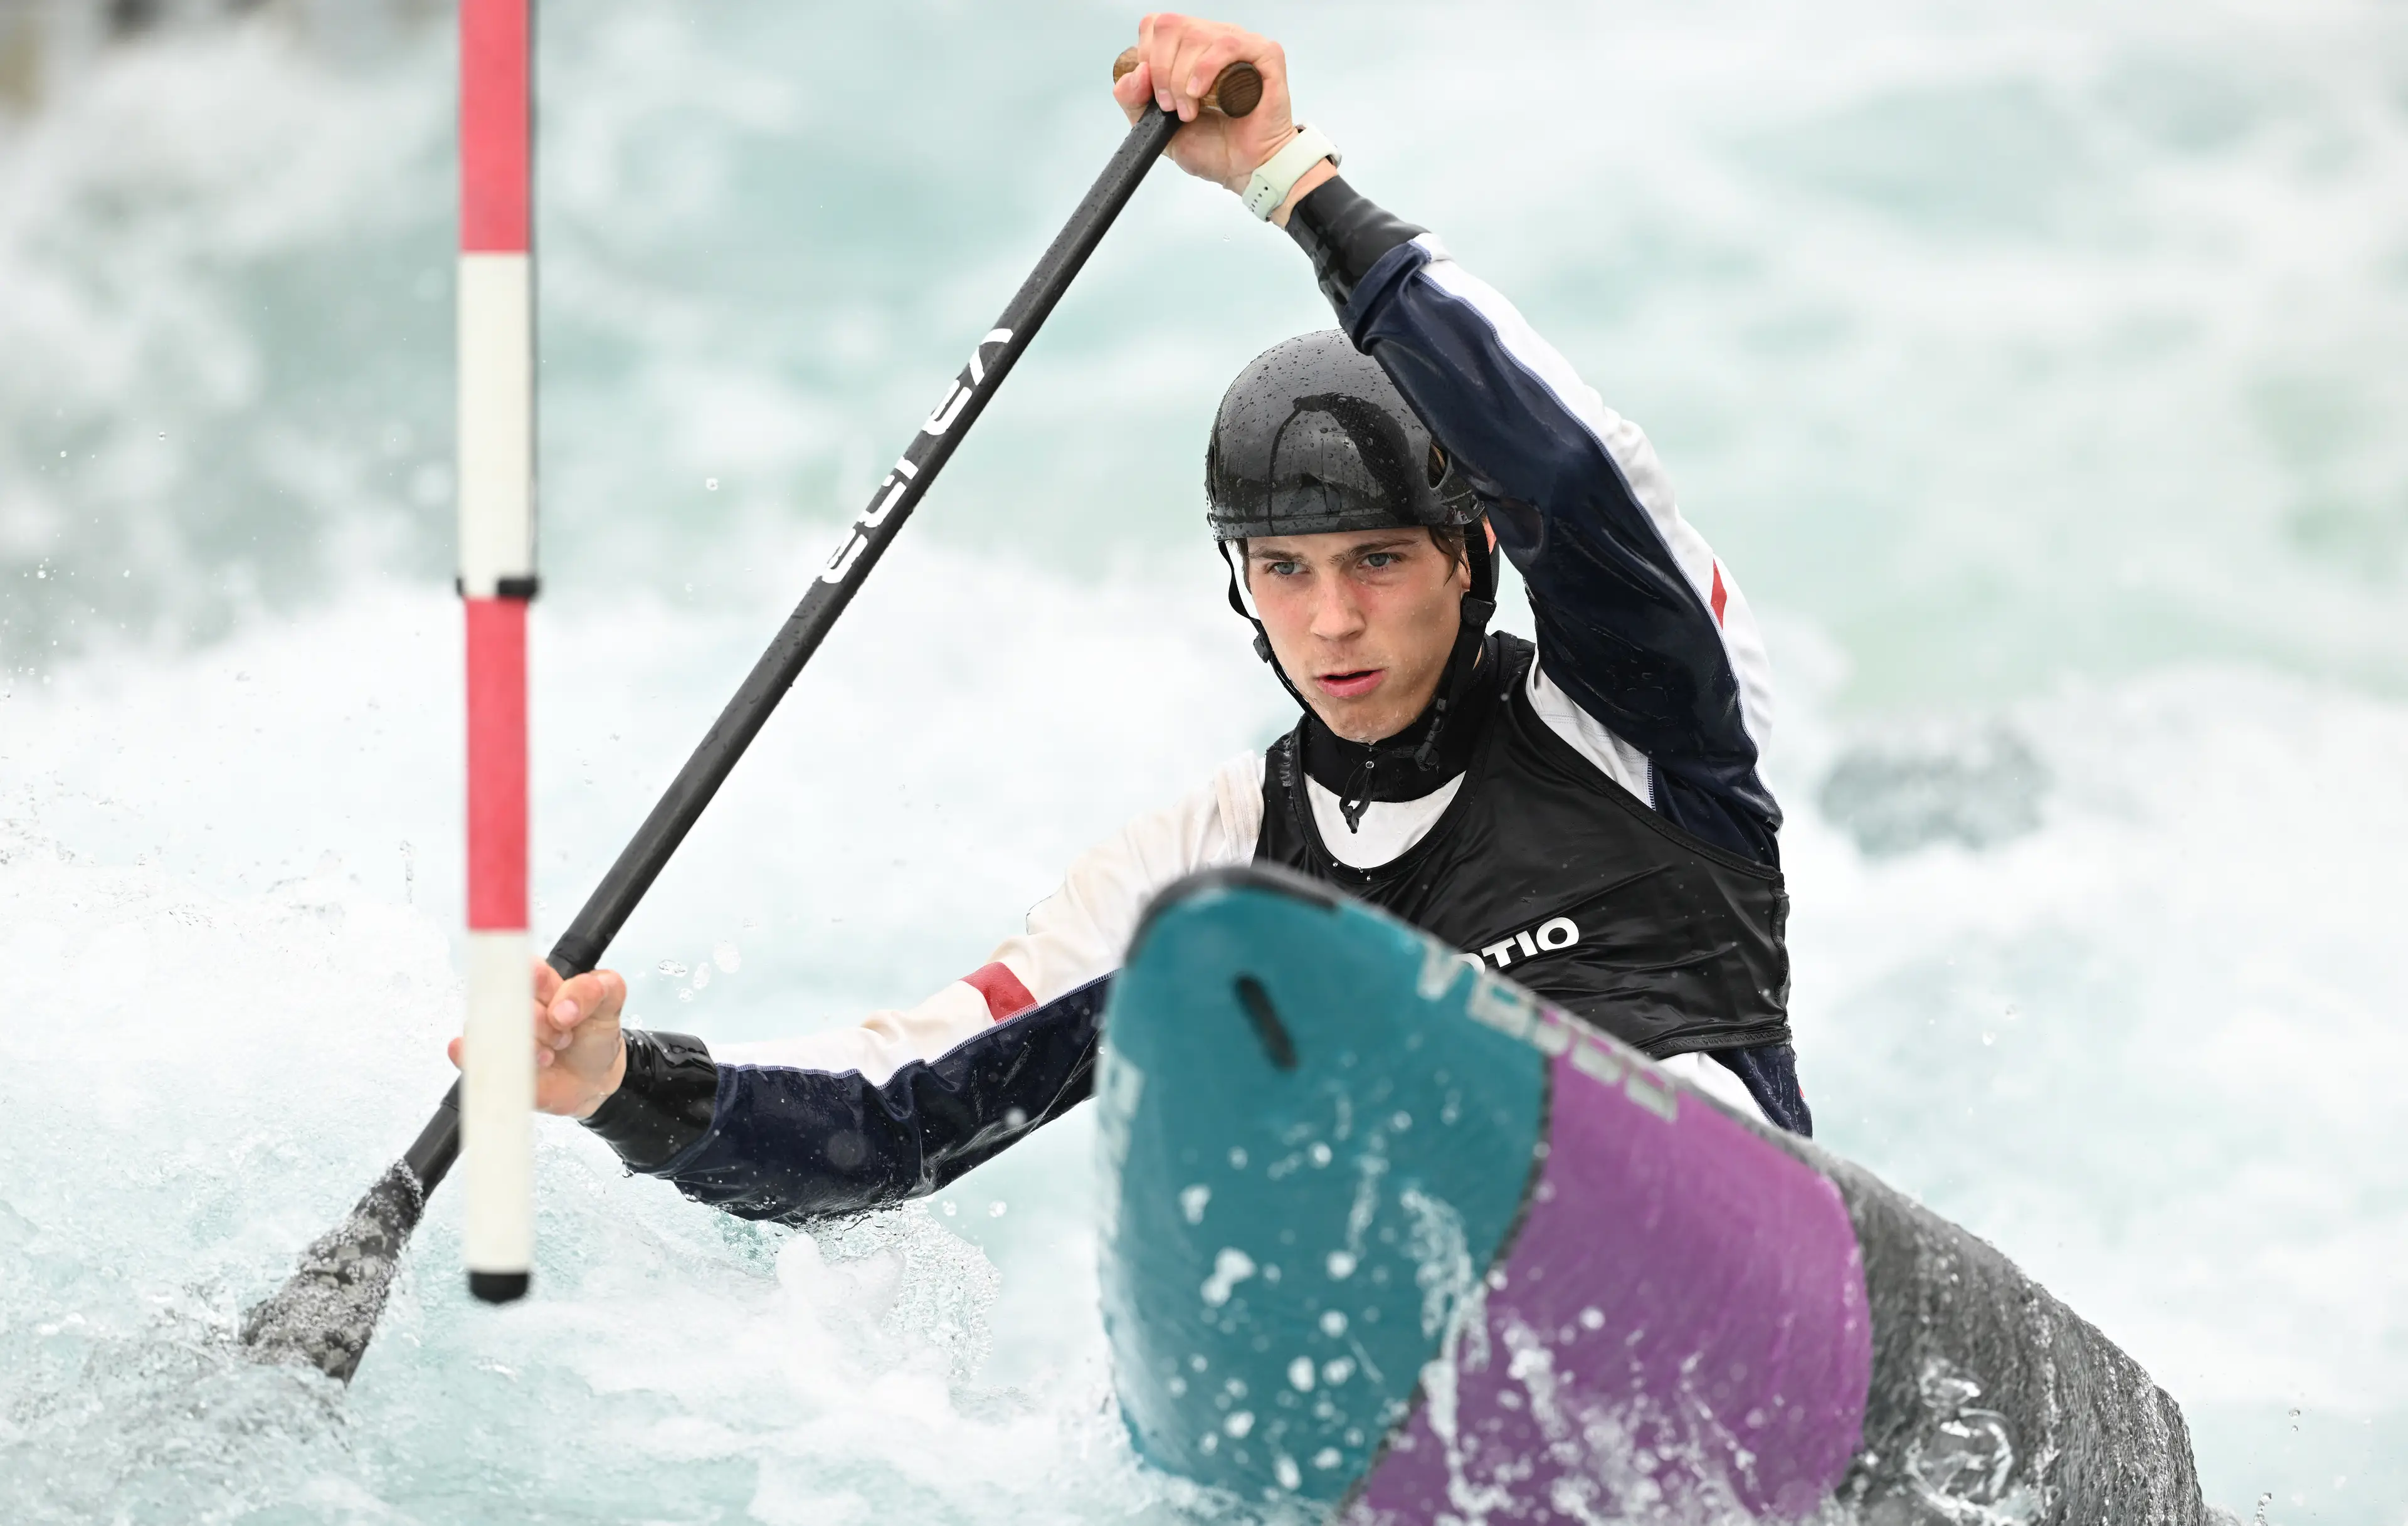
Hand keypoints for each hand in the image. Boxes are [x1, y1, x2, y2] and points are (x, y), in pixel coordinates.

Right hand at [448, 958, 627, 1118]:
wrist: (591, 1078)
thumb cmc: (593, 1035)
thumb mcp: (610, 1004)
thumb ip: (598, 988)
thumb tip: (565, 1006)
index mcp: (540, 982)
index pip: (524, 967)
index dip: (534, 978)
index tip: (548, 993)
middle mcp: (515, 1005)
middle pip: (509, 1002)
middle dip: (539, 1021)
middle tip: (562, 1033)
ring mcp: (500, 1033)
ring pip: (493, 1030)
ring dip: (525, 1046)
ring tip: (549, 1056)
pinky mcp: (490, 1062)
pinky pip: (468, 1055)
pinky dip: (472, 1056)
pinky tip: (502, 1061)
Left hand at [1113, 14, 1299, 195]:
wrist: (1245, 169)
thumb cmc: (1211, 147)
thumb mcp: (1155, 125)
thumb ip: (1133, 99)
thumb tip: (1137, 71)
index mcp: (1189, 48)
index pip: (1157, 25)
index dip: (1148, 56)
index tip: (1155, 94)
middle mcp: (1213, 39)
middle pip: (1171, 26)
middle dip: (1162, 71)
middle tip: (1172, 107)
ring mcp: (1241, 44)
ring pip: (1197, 35)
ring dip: (1182, 76)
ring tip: (1189, 110)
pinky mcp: (1264, 55)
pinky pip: (1228, 44)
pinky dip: (1206, 68)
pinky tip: (1200, 93)